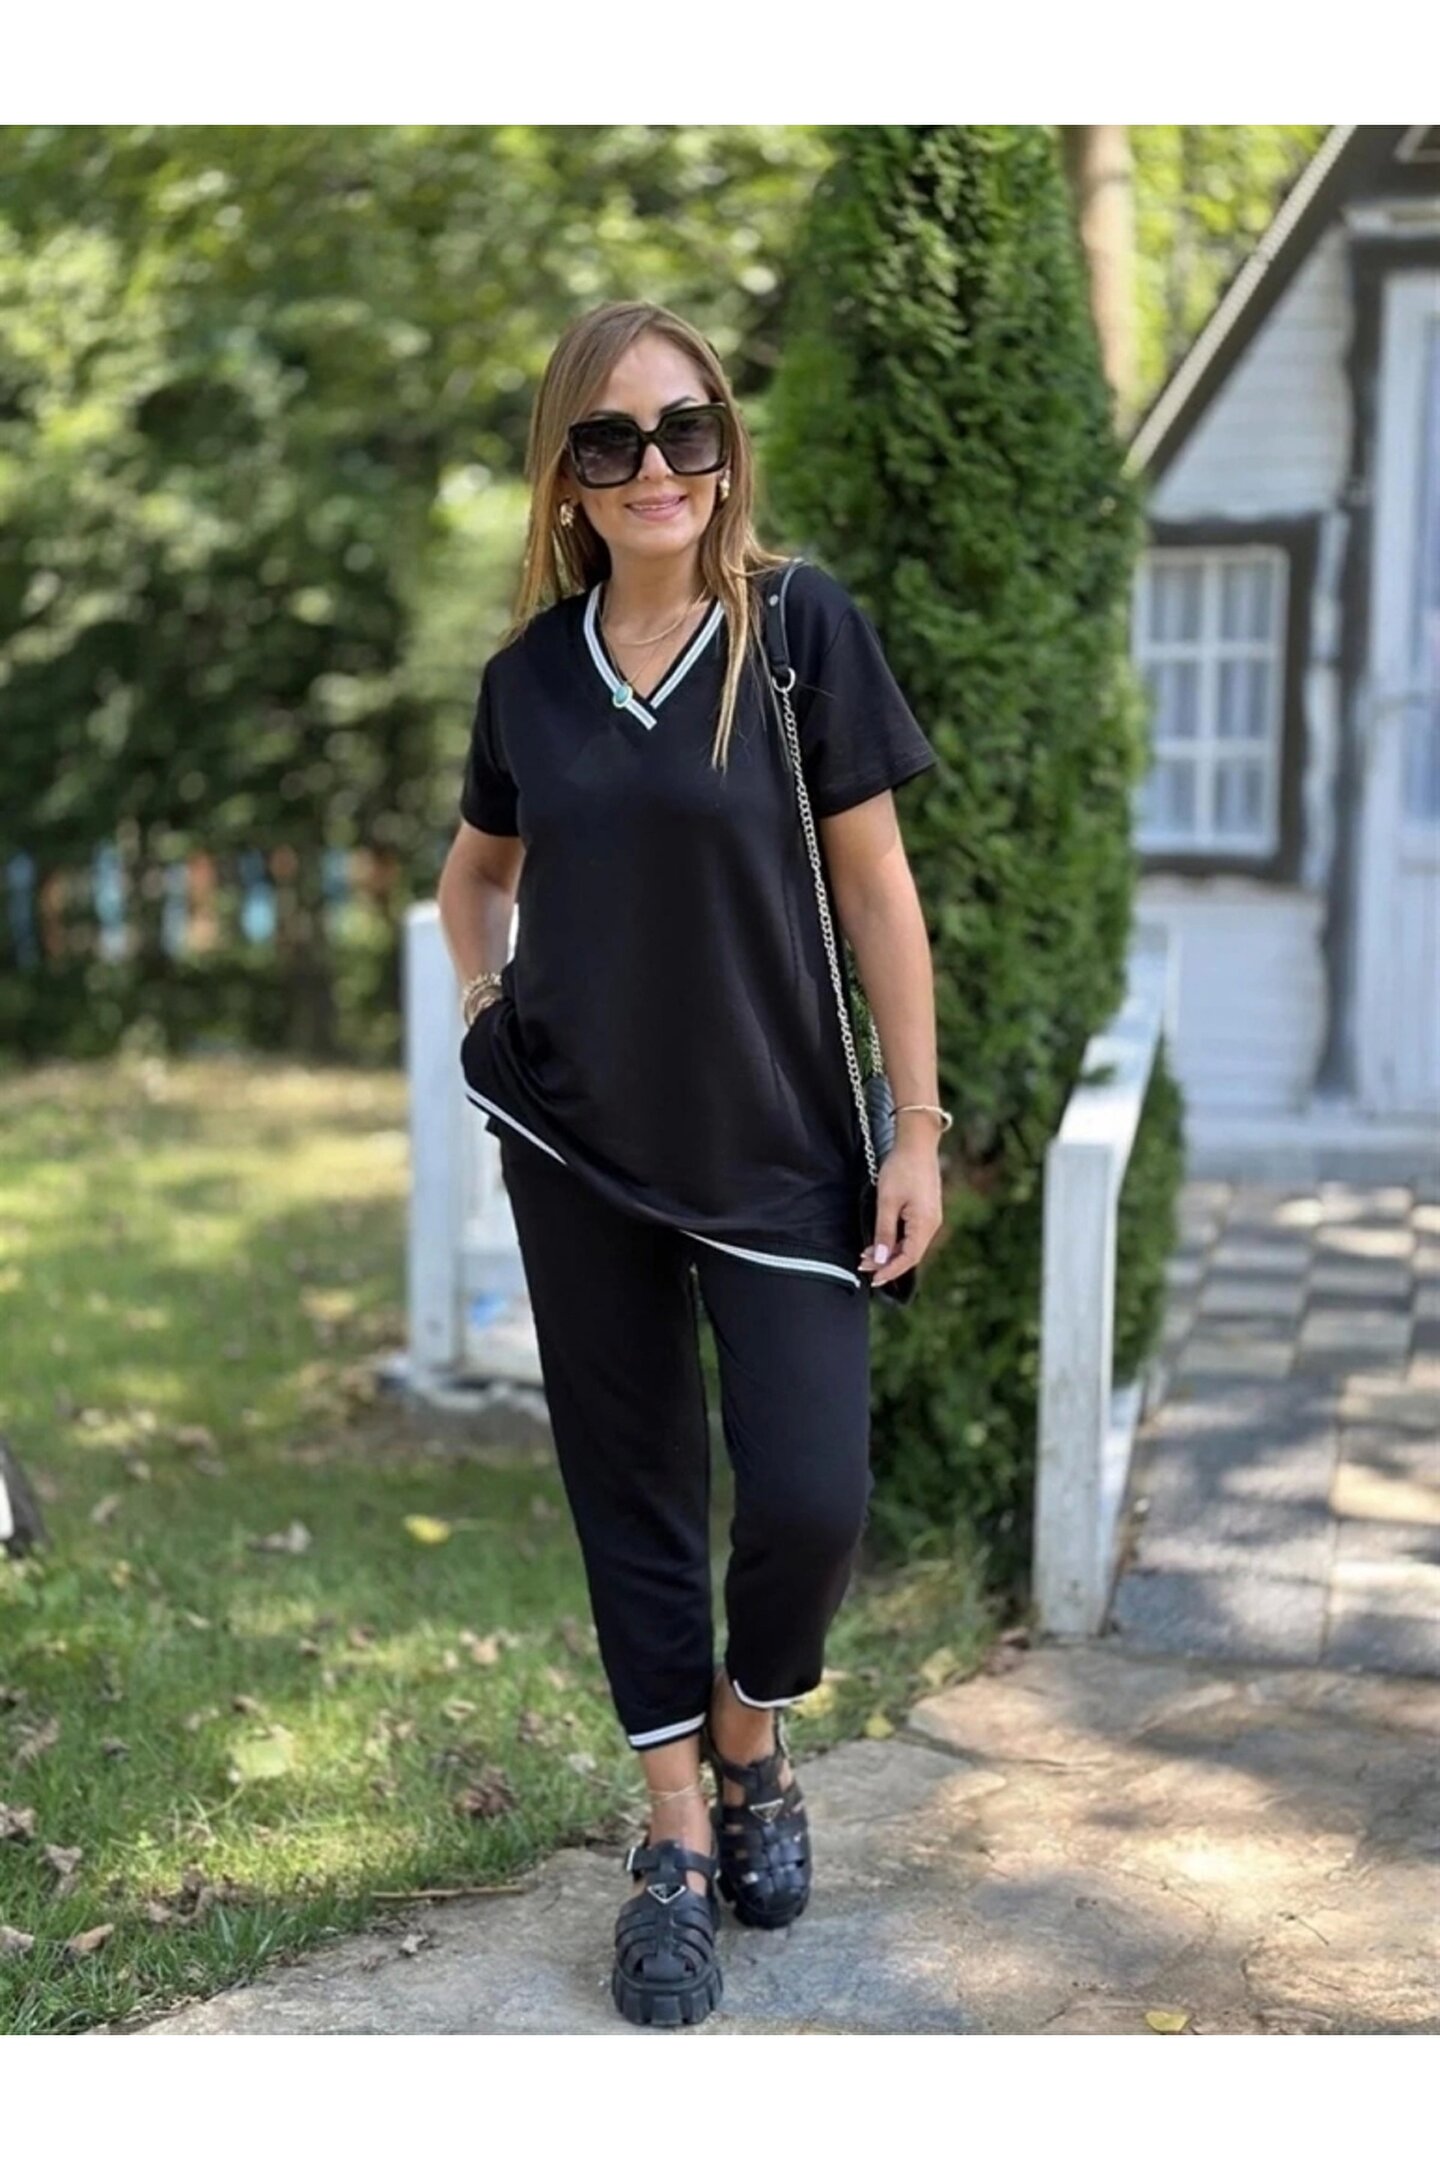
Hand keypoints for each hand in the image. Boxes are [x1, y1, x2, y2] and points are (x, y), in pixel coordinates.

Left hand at [858, 1132, 944, 1290]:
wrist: (917, 1144)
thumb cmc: (902, 1169)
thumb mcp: (887, 1202)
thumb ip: (884, 1233)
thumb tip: (879, 1259)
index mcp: (925, 1224)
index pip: (909, 1259)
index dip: (890, 1271)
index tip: (873, 1279)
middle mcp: (932, 1225)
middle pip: (910, 1254)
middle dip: (886, 1263)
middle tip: (863, 1266)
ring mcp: (930, 1218)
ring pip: (910, 1245)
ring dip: (889, 1252)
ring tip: (867, 1255)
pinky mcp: (926, 1211)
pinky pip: (912, 1234)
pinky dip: (896, 1241)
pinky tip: (880, 1240)